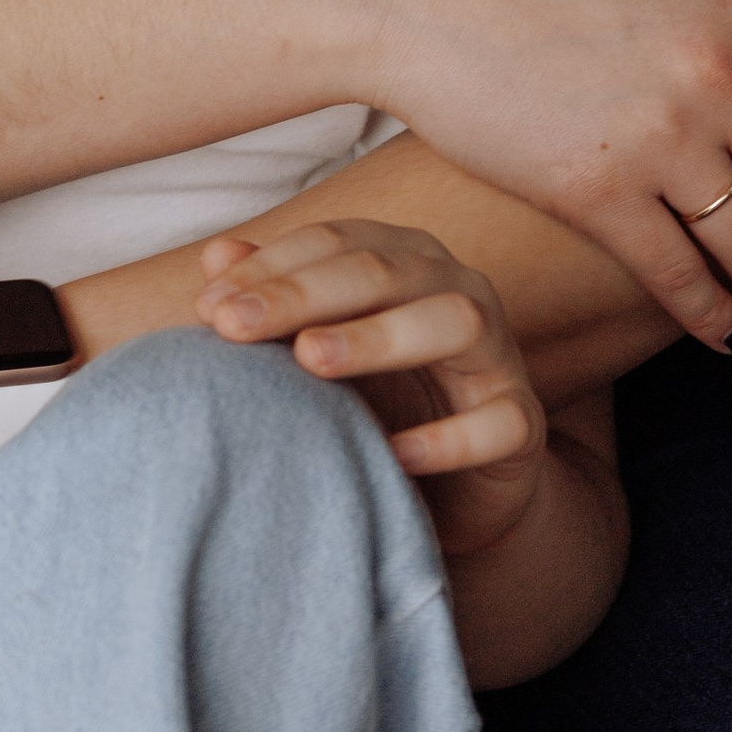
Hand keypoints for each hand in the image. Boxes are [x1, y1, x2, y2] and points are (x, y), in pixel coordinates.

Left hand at [198, 219, 547, 562]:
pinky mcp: (523, 423)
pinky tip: (394, 453)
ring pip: (455, 322)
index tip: (208, 307)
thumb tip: (216, 255)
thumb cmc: (379, 403)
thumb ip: (273, 302)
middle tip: (233, 326)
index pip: (335, 242)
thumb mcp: (317, 352)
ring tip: (309, 361)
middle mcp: (457, 291)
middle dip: (304, 293)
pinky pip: (500, 421)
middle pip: (386, 270)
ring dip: (380, 336)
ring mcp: (498, 356)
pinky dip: (449, 437)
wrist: (453, 489)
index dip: (271, 267)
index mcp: (406, 262)